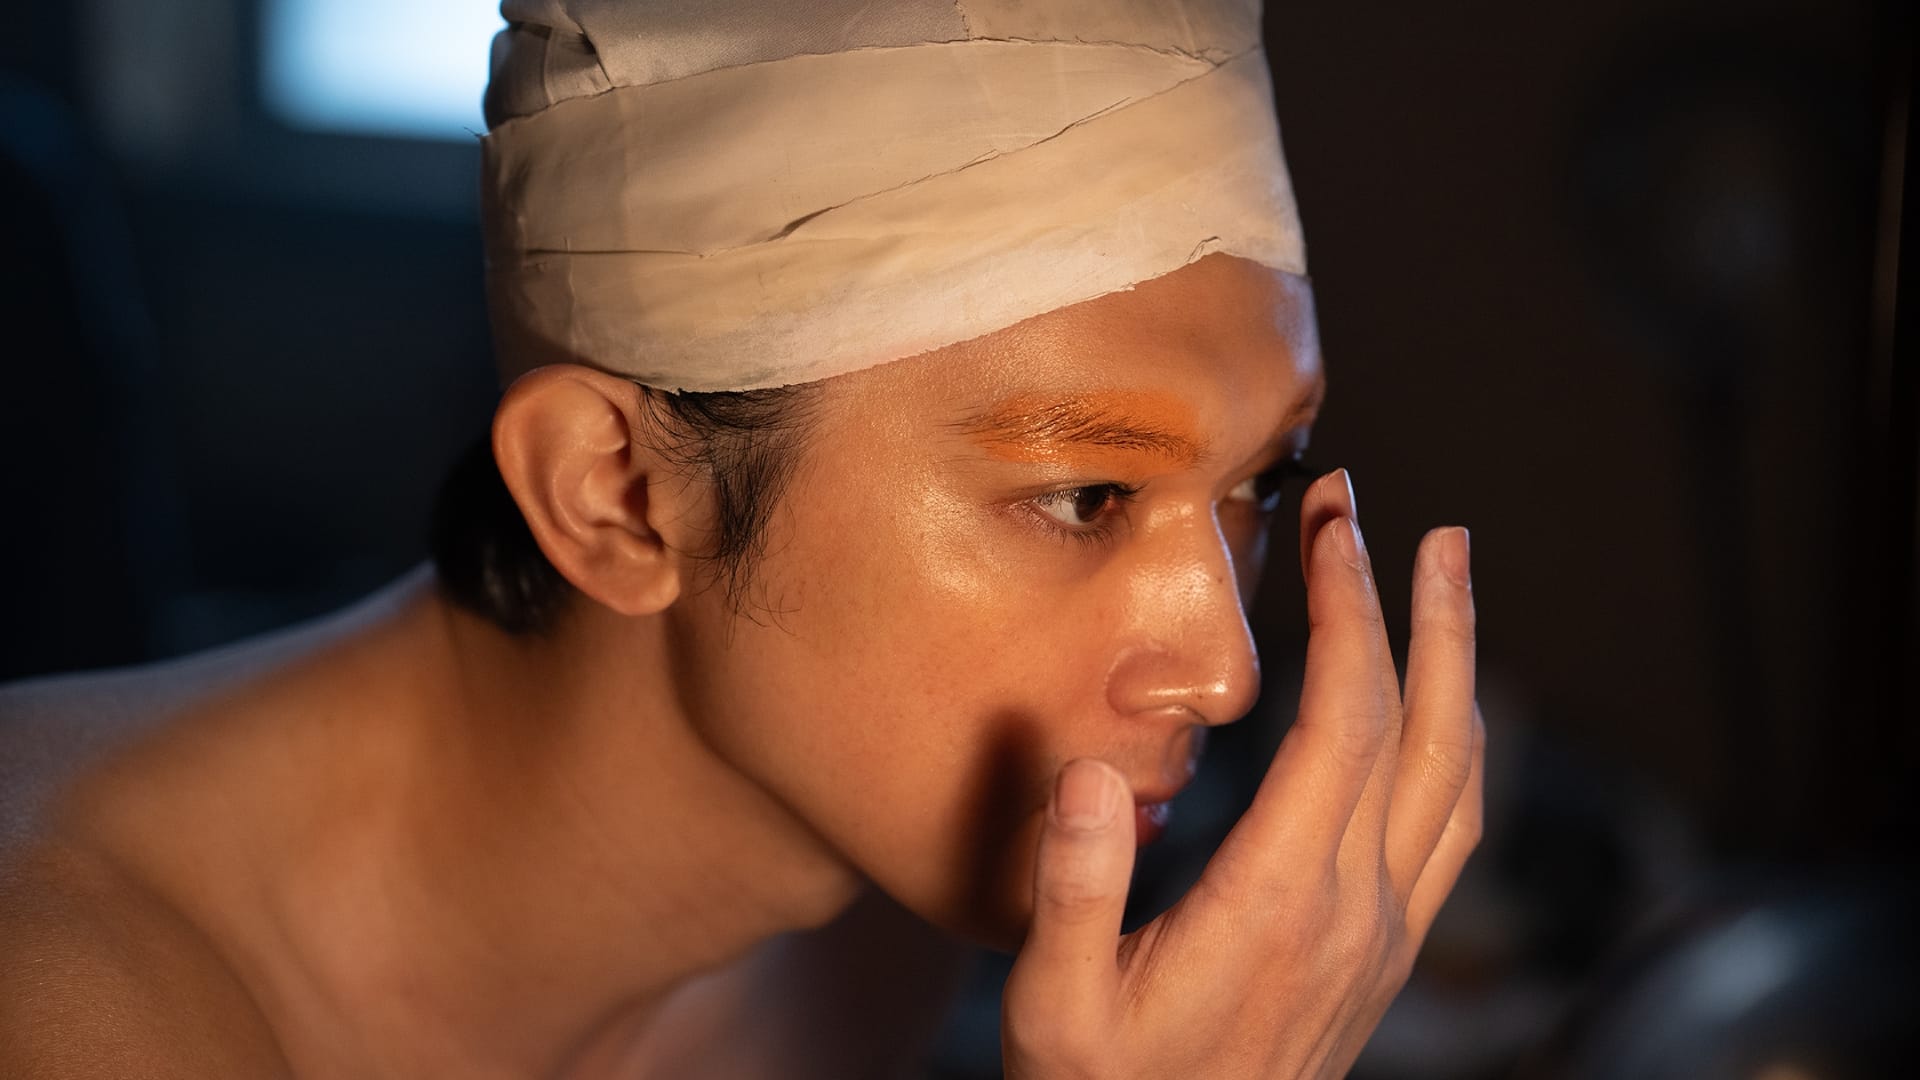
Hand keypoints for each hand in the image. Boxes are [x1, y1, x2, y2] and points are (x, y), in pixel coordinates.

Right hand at [1001, 469, 1483, 1078]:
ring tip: (1447, 581)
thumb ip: (1072, 888)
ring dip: (1459, 669)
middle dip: (1422, 613)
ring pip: (1458, 778)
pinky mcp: (1386, 956)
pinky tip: (1435, 709)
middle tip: (1415, 523)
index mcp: (1277, 903)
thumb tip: (1087, 772)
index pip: (1342, 723)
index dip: (1347, 613)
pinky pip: (1451, 827)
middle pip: (1424, 732)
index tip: (1334, 527)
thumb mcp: (1052, 1004)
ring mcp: (1385, 937)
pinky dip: (1455, 742)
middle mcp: (1355, 912)